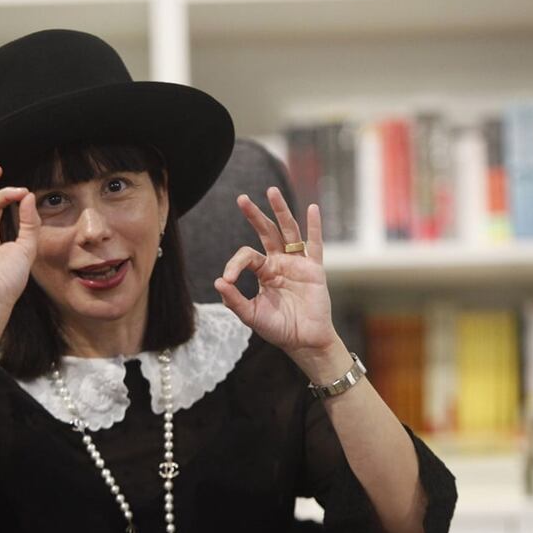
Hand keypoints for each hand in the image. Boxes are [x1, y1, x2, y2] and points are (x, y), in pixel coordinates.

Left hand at [214, 187, 338, 357]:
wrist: (304, 342)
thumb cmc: (278, 329)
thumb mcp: (251, 315)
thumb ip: (234, 300)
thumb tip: (218, 282)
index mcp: (264, 272)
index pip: (247, 256)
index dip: (235, 264)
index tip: (229, 280)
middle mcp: (280, 263)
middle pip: (267, 232)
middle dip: (254, 215)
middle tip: (241, 198)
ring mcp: (298, 264)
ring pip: (288, 232)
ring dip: (281, 211)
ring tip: (271, 191)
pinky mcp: (314, 270)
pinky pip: (315, 245)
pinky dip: (314, 227)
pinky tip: (312, 208)